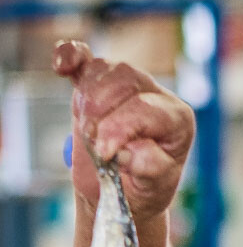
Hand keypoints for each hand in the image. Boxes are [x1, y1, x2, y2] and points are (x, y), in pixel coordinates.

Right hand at [52, 40, 195, 222]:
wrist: (123, 189)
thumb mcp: (154, 187)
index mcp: (178, 120)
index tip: (104, 154)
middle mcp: (157, 96)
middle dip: (101, 114)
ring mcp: (129, 85)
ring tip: (88, 131)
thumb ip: (148, 168)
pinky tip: (61, 67)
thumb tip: (128, 151)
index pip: (145, 109)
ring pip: (104, 69)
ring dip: (87, 99)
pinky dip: (70, 57)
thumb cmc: (145, 187)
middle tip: (93, 144)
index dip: (119, 129)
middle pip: (125, 81)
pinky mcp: (99, 84)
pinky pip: (85, 58)